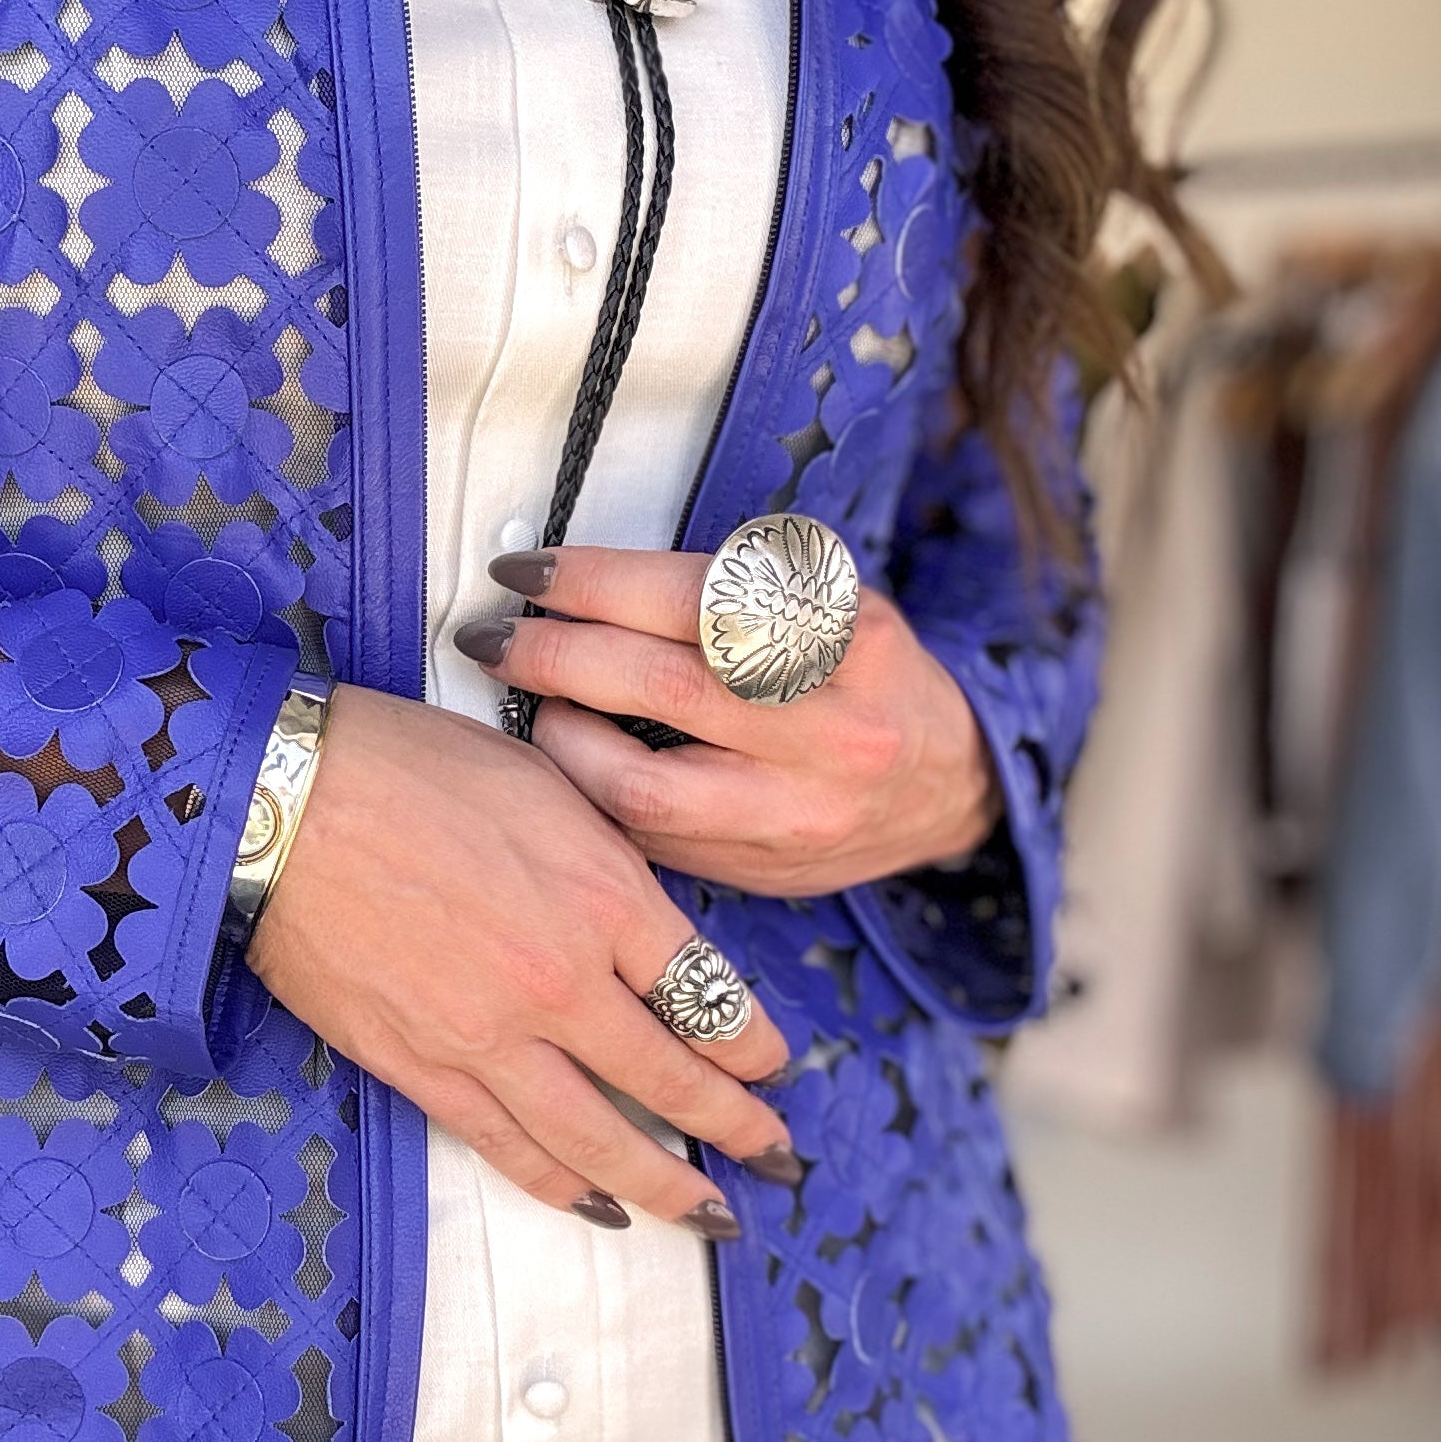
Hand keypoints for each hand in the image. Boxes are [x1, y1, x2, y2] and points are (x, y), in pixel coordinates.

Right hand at [246, 685, 799, 1229]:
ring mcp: (489, 1036)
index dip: (754, 1043)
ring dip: (664, 1185)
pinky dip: (561, 1185)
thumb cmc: (409, 766)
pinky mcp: (422, 1067)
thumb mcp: (546, 785)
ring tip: (709, 1215)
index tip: (773, 1063)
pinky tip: (598, 1208)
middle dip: (736, 1126)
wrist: (284, 800)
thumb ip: (608, 864)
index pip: (711, 995)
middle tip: (775, 1154)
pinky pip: (509, 1147)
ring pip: (599, 1137)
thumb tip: (646, 927)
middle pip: (674, 1079)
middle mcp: (561, 981)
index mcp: (604, 896)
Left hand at [457, 545, 999, 893]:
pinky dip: (591, 795)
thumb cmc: (861, 675)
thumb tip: (577, 582)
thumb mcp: (831, 601)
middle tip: (494, 637)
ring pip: (642, 786)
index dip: (598, 583)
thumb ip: (727, 593)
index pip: (701, 598)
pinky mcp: (762, 868)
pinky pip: (648, 837)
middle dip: (556, 656)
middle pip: (663, 687)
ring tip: (534, 706)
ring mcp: (796, 811)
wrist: (946, 786)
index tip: (528, 573)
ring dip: (560, 740)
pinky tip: (568, 762)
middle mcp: (830, 728)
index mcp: (848, 636)